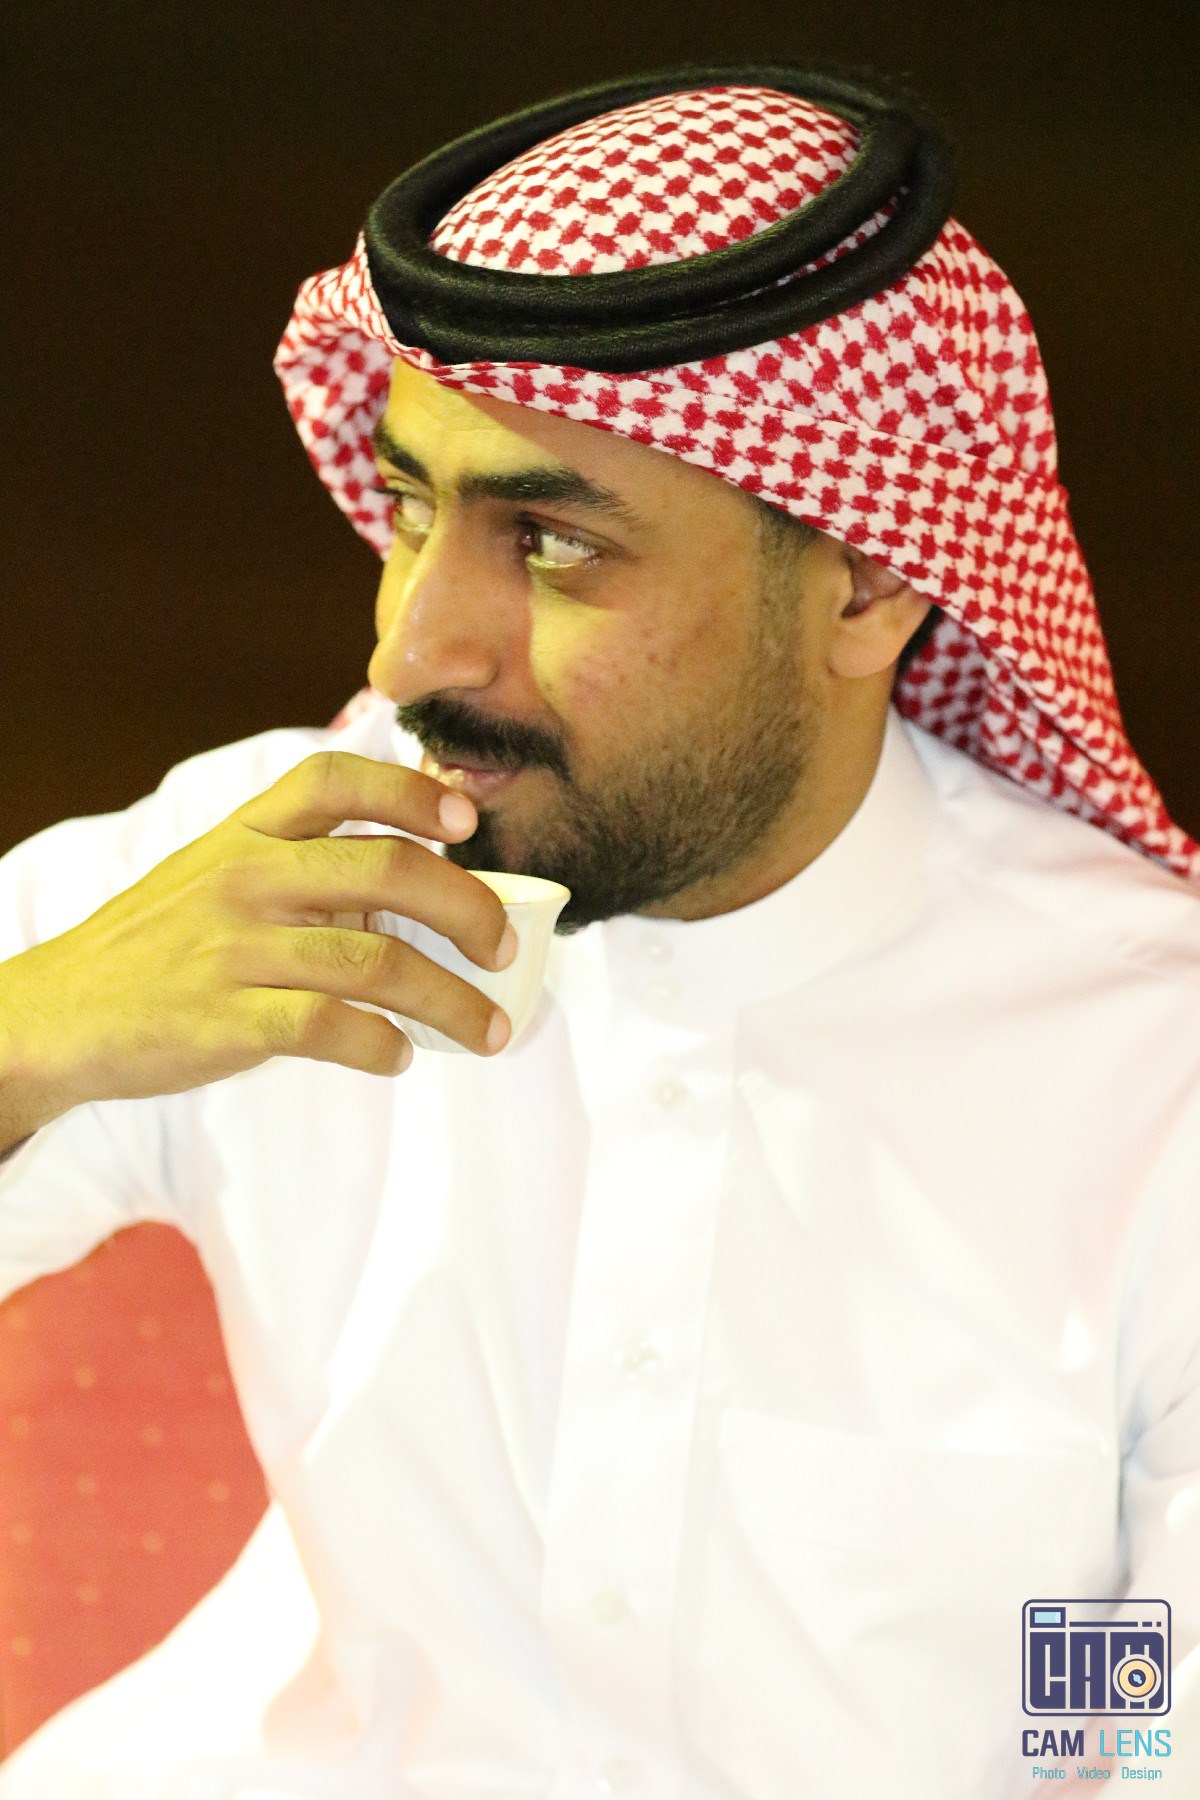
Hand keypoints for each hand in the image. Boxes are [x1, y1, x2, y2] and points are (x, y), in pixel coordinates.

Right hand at [0, 752, 515, 1141]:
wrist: (60, 1014)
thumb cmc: (163, 945)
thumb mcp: (221, 875)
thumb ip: (305, 866)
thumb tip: (430, 879)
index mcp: (249, 831)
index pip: (337, 779)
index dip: (411, 793)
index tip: (467, 823)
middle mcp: (248, 876)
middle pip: (388, 870)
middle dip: (469, 910)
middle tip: (503, 950)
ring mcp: (237, 947)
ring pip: (377, 961)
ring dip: (452, 1002)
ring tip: (488, 1030)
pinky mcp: (227, 1018)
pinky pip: (331, 1027)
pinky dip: (381, 1045)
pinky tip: (398, 1056)